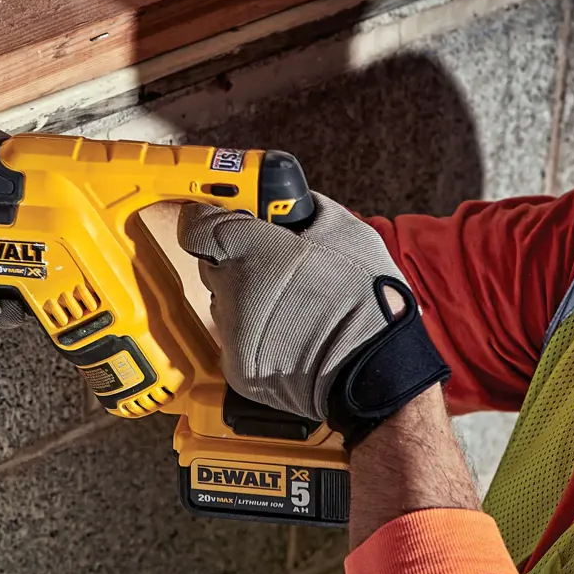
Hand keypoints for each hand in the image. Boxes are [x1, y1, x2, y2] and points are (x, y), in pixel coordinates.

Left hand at [178, 193, 448, 444]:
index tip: (223, 216)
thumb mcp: (346, 231)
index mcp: (251, 252)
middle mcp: (231, 292)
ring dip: (246, 298)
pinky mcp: (237, 368)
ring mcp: (231, 333)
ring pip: (225, 304)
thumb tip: (290, 204)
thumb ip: (305, 210)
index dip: (209, 217)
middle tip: (273, 262)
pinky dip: (257, 334)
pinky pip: (237, 340)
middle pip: (212, 264)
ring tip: (292, 303)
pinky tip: (291, 333)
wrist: (375, 370)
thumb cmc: (364, 300)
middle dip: (236, 258)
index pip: (198, 224)